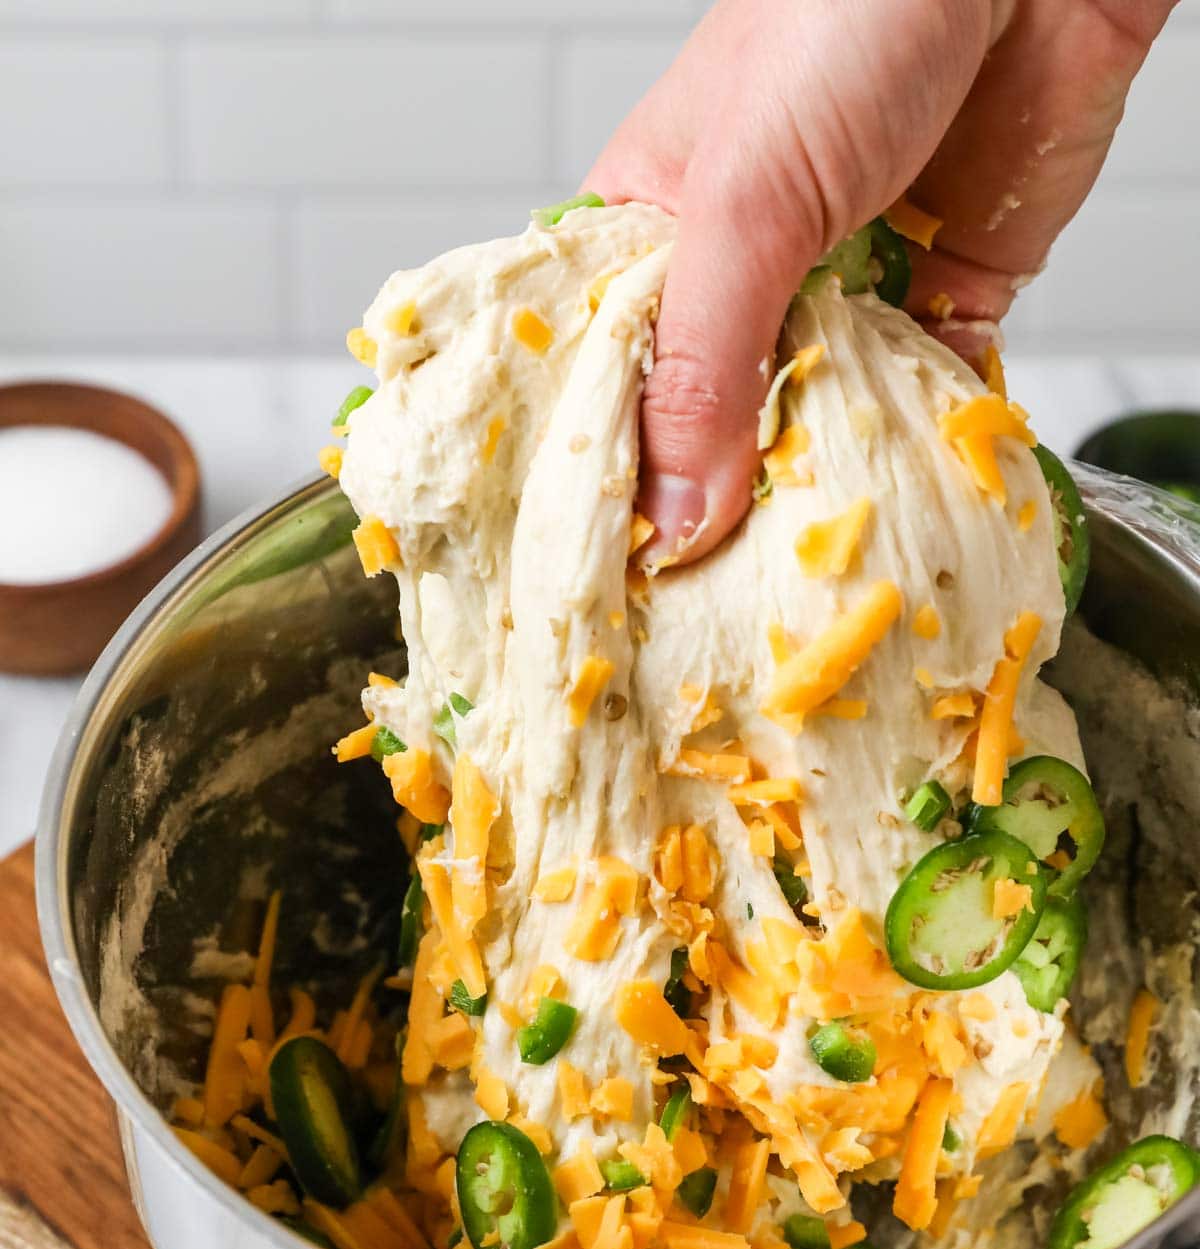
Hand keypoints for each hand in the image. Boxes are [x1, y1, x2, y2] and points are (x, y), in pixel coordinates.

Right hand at [587, 0, 1175, 563]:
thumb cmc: (849, 16)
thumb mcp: (744, 203)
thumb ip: (705, 366)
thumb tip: (675, 521)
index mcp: (656, 228)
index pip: (605, 373)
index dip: (599, 470)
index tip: (598, 569)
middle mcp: (744, 270)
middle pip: (709, 421)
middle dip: (707, 502)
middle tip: (695, 608)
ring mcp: (844, 288)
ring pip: (812, 423)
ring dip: (810, 492)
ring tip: (788, 587)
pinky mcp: (942, 298)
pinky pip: (919, 405)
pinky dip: (913, 458)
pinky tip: (890, 519)